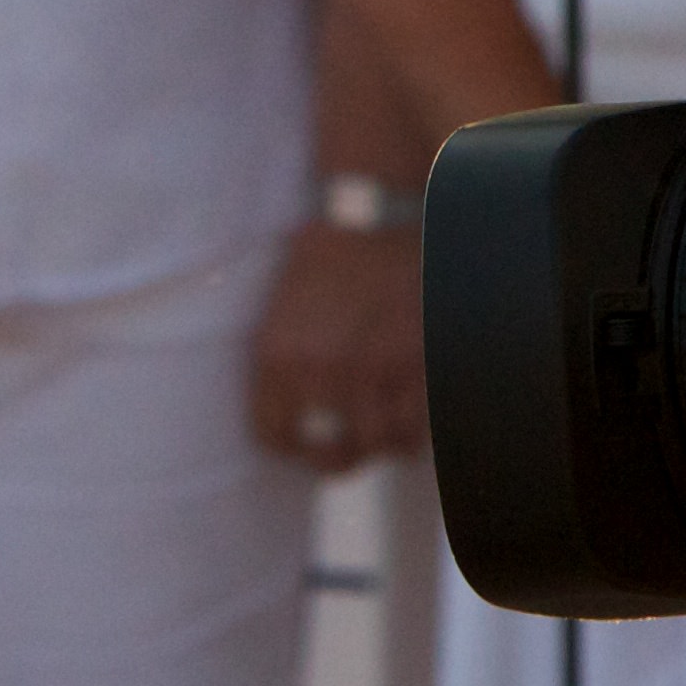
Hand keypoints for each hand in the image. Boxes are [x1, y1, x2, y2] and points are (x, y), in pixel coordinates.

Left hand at [249, 222, 423, 469]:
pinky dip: (409, 438)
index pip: (271, 432)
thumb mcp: (295, 272)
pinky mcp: (413, 377)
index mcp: (278, 353)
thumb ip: (279, 319)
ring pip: (372, 447)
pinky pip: (410, 436)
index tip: (301, 442)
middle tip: (343, 449)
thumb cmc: (349, 246)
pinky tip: (407, 425)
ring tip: (378, 435)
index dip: (288, 444)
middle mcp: (319, 374)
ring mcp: (370, 378)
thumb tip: (275, 354)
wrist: (405, 227)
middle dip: (335, 458)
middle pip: (325, 453)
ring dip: (376, 446)